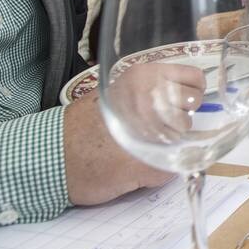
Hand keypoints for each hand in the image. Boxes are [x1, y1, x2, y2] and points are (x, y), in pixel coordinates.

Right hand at [63, 64, 199, 205]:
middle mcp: (153, 98)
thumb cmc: (82, 124)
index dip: (191, 93)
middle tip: (150, 130)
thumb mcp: (116, 91)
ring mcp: (154, 130)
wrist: (54, 155)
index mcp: (144, 77)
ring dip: (167, 147)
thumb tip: (179, 97)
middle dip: (177, 122)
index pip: (195, 79)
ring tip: (136, 148)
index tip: (181, 102)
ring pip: (183, 139)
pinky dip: (157, 171)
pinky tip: (133, 168)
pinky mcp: (152, 163)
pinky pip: (172, 167)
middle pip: (191, 110)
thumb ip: (147, 90)